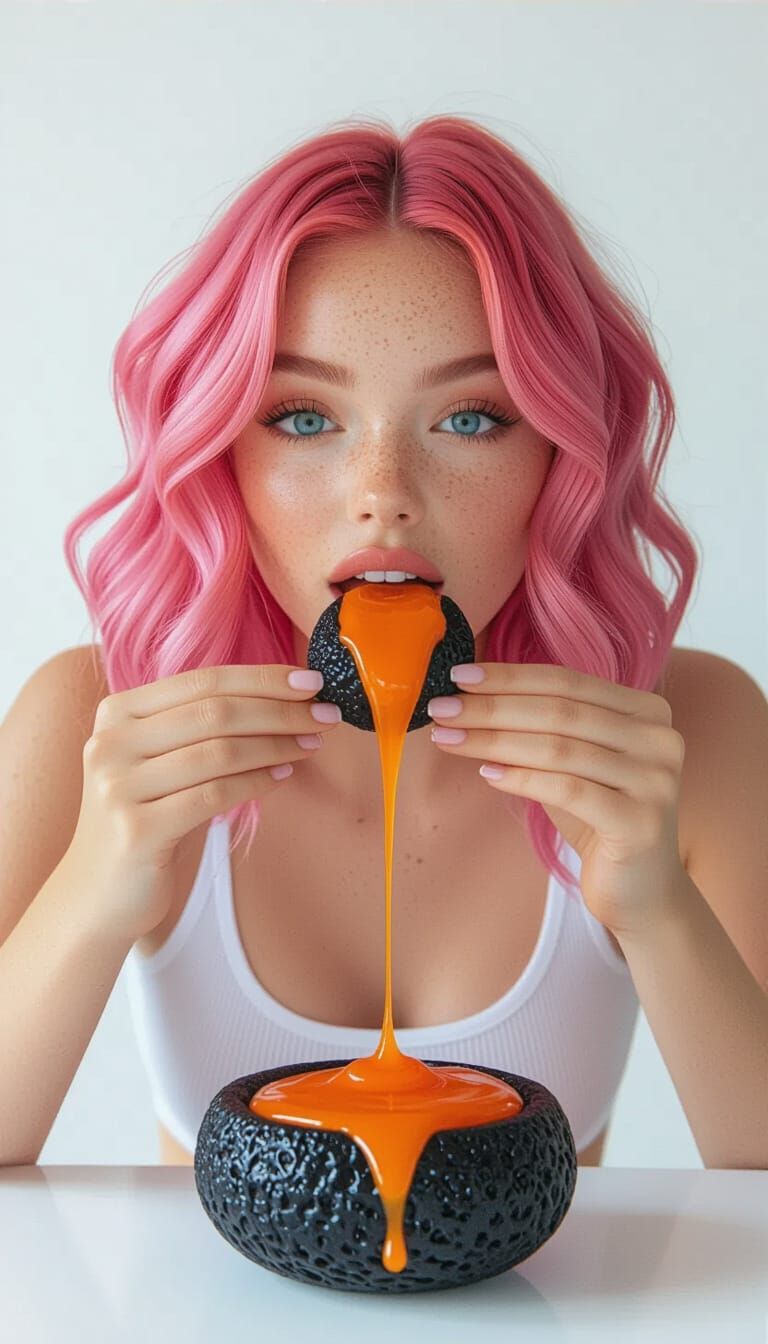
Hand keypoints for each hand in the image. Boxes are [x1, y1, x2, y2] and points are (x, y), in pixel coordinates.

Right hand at [68, 663, 340, 940]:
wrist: (98, 892)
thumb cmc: (148, 816)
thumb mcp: (163, 759)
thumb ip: (203, 725)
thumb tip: (287, 698)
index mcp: (118, 712)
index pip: (203, 680)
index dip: (263, 678)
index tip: (312, 682)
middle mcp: (111, 742)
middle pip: (215, 712)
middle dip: (280, 711)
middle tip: (326, 715)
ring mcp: (119, 786)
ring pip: (219, 752)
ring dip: (276, 746)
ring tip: (311, 746)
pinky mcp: (136, 829)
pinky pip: (214, 796)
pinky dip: (257, 783)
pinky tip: (283, 776)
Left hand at [427, 662, 686, 939]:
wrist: (640, 891)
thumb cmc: (596, 817)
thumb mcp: (572, 761)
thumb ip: (541, 726)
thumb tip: (471, 694)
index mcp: (647, 711)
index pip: (568, 681)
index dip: (510, 677)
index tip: (459, 676)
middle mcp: (660, 738)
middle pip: (560, 711)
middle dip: (493, 707)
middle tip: (442, 708)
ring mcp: (656, 780)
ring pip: (560, 748)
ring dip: (494, 740)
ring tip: (448, 738)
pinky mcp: (641, 823)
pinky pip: (569, 790)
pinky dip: (522, 779)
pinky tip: (486, 774)